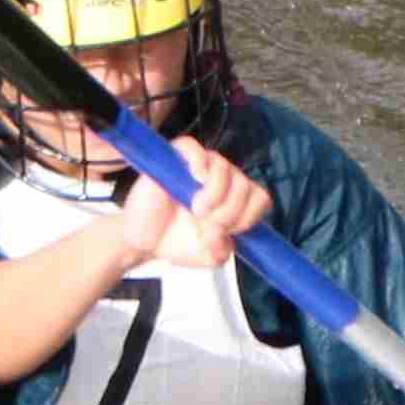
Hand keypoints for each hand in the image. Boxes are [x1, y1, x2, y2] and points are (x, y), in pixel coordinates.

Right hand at [109, 134, 270, 274]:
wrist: (144, 241)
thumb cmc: (177, 243)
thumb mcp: (208, 256)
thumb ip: (222, 250)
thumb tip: (221, 234)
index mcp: (235, 201)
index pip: (261, 198)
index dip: (250, 216)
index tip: (230, 231)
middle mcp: (221, 181)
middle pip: (245, 185)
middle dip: (230, 211)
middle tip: (208, 223)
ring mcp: (198, 168)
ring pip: (224, 168)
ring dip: (215, 195)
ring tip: (197, 211)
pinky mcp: (173, 160)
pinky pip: (193, 148)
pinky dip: (200, 163)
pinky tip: (195, 179)